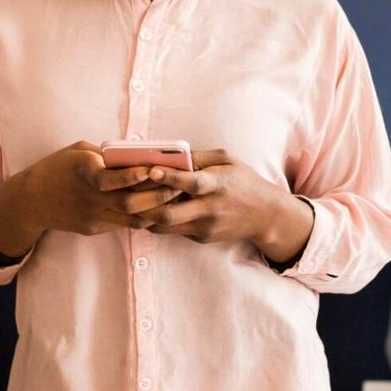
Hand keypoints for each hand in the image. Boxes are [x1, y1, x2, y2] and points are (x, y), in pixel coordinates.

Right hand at [0, 141, 182, 253]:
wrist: (31, 200)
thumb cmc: (58, 168)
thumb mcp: (79, 151)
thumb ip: (106, 154)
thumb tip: (139, 155)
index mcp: (83, 172)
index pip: (111, 178)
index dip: (134, 176)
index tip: (156, 169)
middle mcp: (89, 197)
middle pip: (129, 203)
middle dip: (157, 196)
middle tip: (179, 186)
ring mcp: (91, 216)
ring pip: (131, 219)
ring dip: (155, 210)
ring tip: (175, 200)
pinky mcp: (93, 228)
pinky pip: (124, 225)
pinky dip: (143, 217)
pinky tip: (159, 210)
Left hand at [120, 149, 313, 263]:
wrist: (265, 215)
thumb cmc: (243, 181)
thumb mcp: (226, 160)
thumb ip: (198, 157)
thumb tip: (168, 153)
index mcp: (218, 185)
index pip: (192, 182)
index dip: (170, 177)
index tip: (150, 169)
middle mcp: (210, 209)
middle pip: (169, 213)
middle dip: (143, 205)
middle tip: (124, 193)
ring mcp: (205, 227)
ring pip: (164, 226)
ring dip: (144, 215)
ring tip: (129, 202)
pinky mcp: (201, 238)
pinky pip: (173, 231)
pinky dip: (158, 221)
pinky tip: (147, 210)